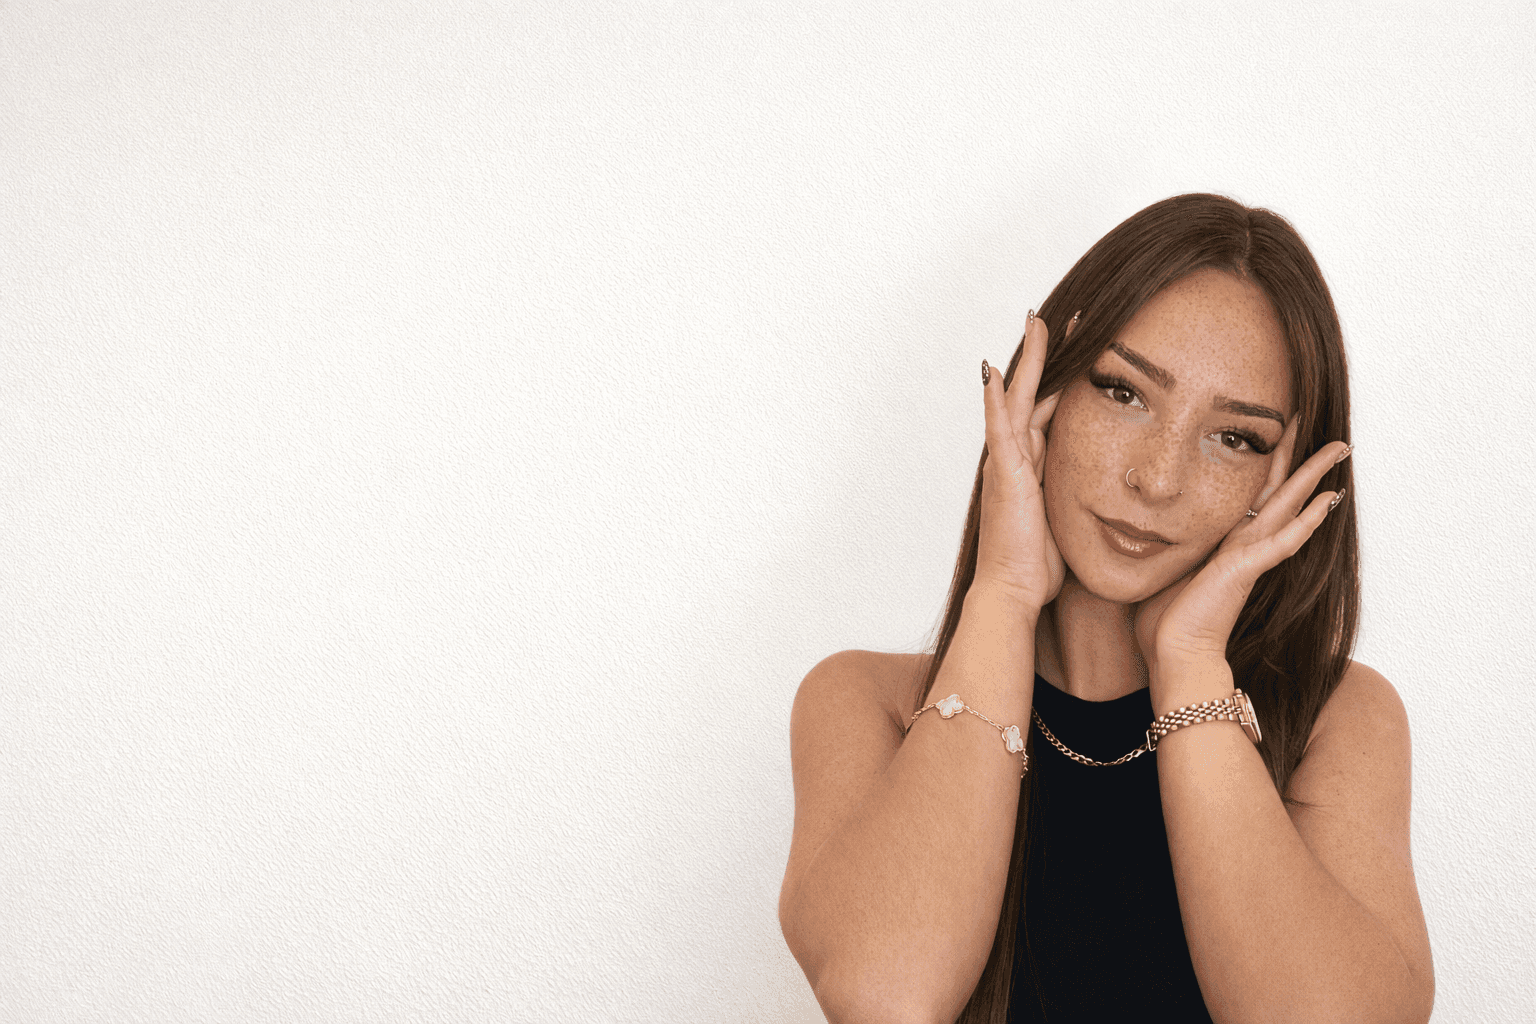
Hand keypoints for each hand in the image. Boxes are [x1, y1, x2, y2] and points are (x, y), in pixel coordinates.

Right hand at [974, 312, 1065, 612]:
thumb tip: (1113, 496)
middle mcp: (1015, 456)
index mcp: (1033, 465)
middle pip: (1032, 392)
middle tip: (1059, 316)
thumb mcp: (1068, 521)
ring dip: (1028, 360)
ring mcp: (1005, 462)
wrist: (1012, 592)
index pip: (1049, 408)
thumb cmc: (1038, 567)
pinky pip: (998, 427)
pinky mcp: (1003, 473)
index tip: (1083, 345)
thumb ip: (1080, 500)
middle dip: (1048, 354)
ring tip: (1037, 321)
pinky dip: (995, 397)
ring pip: (1016, 397)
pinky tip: (994, 370)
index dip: (1064, 376)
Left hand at [1133, 417, 1349, 688]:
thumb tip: (1142, 525)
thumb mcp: (1165, 566)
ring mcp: (1250, 557)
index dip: (1269, 467)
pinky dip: (1308, 519)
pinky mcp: (1246, 570)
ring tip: (1340, 448)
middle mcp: (1246, 546)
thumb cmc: (1165, 619)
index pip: (1255, 497)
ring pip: (1290, 506)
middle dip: (1303, 460)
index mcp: (1227, 544)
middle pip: (1281, 492)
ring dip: (1314, 476)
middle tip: (1331, 434)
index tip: (1280, 438)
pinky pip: (1285, 540)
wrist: (1174, 655)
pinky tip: (1330, 498)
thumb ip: (1168, 544)